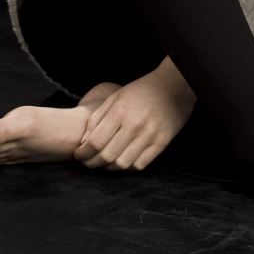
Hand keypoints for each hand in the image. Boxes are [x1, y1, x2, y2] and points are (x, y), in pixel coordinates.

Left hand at [74, 59, 196, 171]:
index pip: (95, 141)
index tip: (79, 155)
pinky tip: (123, 160)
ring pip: (122, 164)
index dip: (83, 153)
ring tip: (104, 163)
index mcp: (120, 111)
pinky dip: (128, 167)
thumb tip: (84, 140)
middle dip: (92, 163)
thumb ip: (98, 116)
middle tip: (88, 163)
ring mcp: (149, 135)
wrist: (175, 85)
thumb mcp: (116, 95)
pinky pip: (140, 165)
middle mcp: (134, 125)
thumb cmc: (142, 89)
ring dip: (109, 168)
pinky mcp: (161, 143)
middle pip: (107, 156)